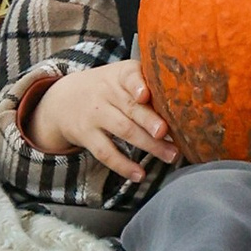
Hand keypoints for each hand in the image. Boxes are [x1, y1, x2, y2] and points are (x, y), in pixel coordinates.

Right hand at [22, 56, 173, 179]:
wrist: (62, 99)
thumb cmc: (108, 88)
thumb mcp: (121, 77)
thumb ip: (149, 84)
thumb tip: (188, 102)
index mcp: (120, 75)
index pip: (129, 76)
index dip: (138, 85)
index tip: (145, 95)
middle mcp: (106, 93)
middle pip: (130, 107)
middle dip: (150, 121)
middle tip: (167, 133)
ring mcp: (95, 115)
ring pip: (123, 130)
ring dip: (149, 145)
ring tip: (171, 156)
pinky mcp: (86, 136)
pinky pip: (105, 152)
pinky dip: (123, 165)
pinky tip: (140, 175)